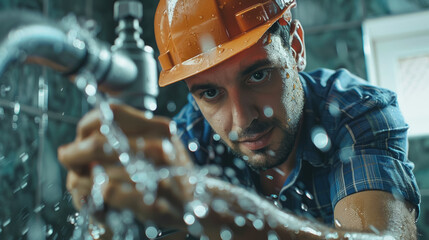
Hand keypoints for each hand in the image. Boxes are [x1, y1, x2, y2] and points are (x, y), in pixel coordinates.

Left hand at [58, 104, 193, 229]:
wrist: (203, 203)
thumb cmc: (174, 171)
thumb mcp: (160, 141)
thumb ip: (131, 131)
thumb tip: (86, 132)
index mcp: (160, 128)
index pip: (111, 113)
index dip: (87, 123)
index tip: (79, 136)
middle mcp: (162, 147)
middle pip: (99, 143)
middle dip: (74, 153)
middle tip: (68, 158)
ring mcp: (159, 175)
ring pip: (100, 171)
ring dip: (81, 179)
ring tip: (78, 181)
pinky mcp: (154, 202)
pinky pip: (110, 193)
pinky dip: (98, 194)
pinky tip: (98, 193)